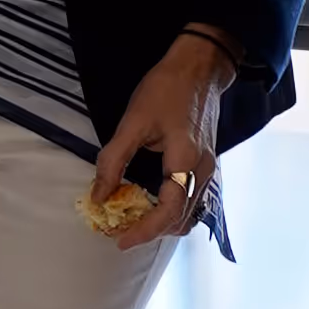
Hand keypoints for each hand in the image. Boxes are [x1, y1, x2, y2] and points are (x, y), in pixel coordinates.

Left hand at [91, 34, 233, 246]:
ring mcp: (209, 169)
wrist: (200, 67)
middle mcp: (203, 172)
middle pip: (181, 219)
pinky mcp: (207, 164)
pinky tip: (149, 202)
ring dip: (162, 222)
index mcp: (186, 162)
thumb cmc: (166, 89)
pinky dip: (171, 210)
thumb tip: (99, 196)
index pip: (168, 212)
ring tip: (132, 219)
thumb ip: (114, 160)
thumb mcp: (134, 121)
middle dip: (151, 231)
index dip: (144, 231)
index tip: (120, 240)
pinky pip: (191, 200)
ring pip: (189, 213)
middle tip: (120, 230)